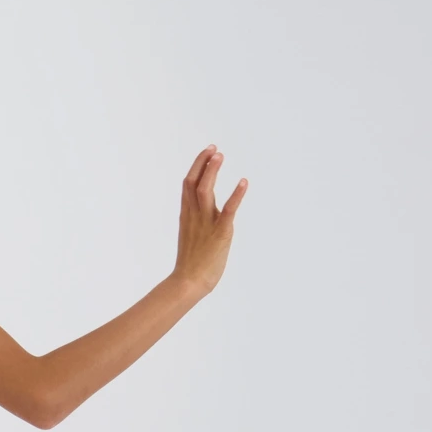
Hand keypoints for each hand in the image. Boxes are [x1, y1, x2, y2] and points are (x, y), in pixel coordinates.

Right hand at [173, 145, 246, 296]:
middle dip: (203, 163)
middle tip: (214, 148)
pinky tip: (244, 182)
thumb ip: (197, 220)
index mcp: (187, 215)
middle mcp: (194, 215)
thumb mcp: (191, 235)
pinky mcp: (220, 233)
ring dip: (212, 172)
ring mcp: (206, 223)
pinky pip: (228, 211)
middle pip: (194, 182)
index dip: (198, 166)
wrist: (188, 282)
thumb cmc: (191, 264)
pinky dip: (236, 195)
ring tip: (220, 156)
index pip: (188, 184)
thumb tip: (205, 213)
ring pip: (205, 191)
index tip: (208, 152)